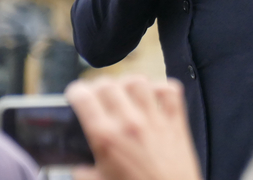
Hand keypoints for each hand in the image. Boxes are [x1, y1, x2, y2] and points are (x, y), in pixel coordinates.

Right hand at [66, 76, 201, 179]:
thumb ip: (84, 173)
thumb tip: (79, 167)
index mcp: (106, 139)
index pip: (84, 98)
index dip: (76, 92)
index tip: (75, 93)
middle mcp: (129, 123)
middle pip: (108, 85)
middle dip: (98, 86)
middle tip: (96, 94)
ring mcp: (155, 120)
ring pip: (138, 82)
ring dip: (127, 84)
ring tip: (123, 92)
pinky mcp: (177, 123)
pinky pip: (170, 91)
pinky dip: (161, 87)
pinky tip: (153, 95)